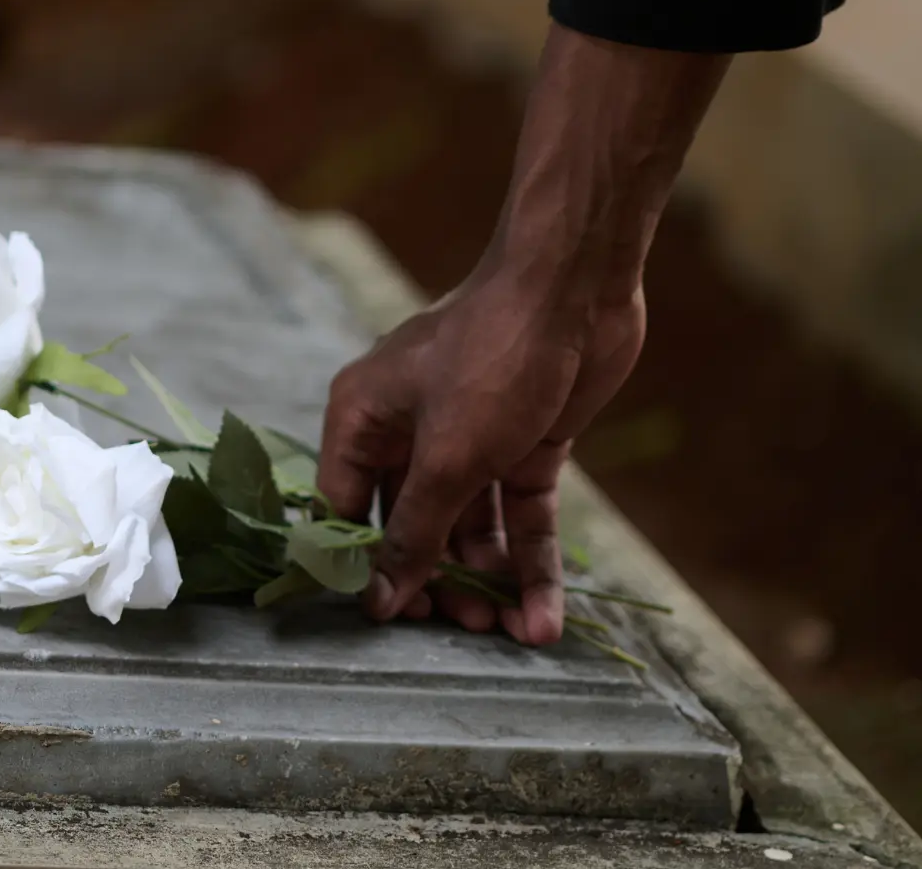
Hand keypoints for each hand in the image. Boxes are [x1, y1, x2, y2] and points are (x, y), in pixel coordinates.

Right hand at [315, 22, 728, 644]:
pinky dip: (531, 562)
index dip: (363, 567)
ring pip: (471, 527)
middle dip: (440, 581)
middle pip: (413, 526)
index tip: (388, 624)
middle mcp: (408, 431)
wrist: (577, 289)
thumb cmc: (493, 359)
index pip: (344, 509)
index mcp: (363, 419)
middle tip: (465, 628)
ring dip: (490, 580)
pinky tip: (546, 615)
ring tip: (511, 632)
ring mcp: (468, 438)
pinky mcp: (522, 444)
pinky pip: (518, 515)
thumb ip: (414, 534)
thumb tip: (380, 602)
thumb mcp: (448, 457)